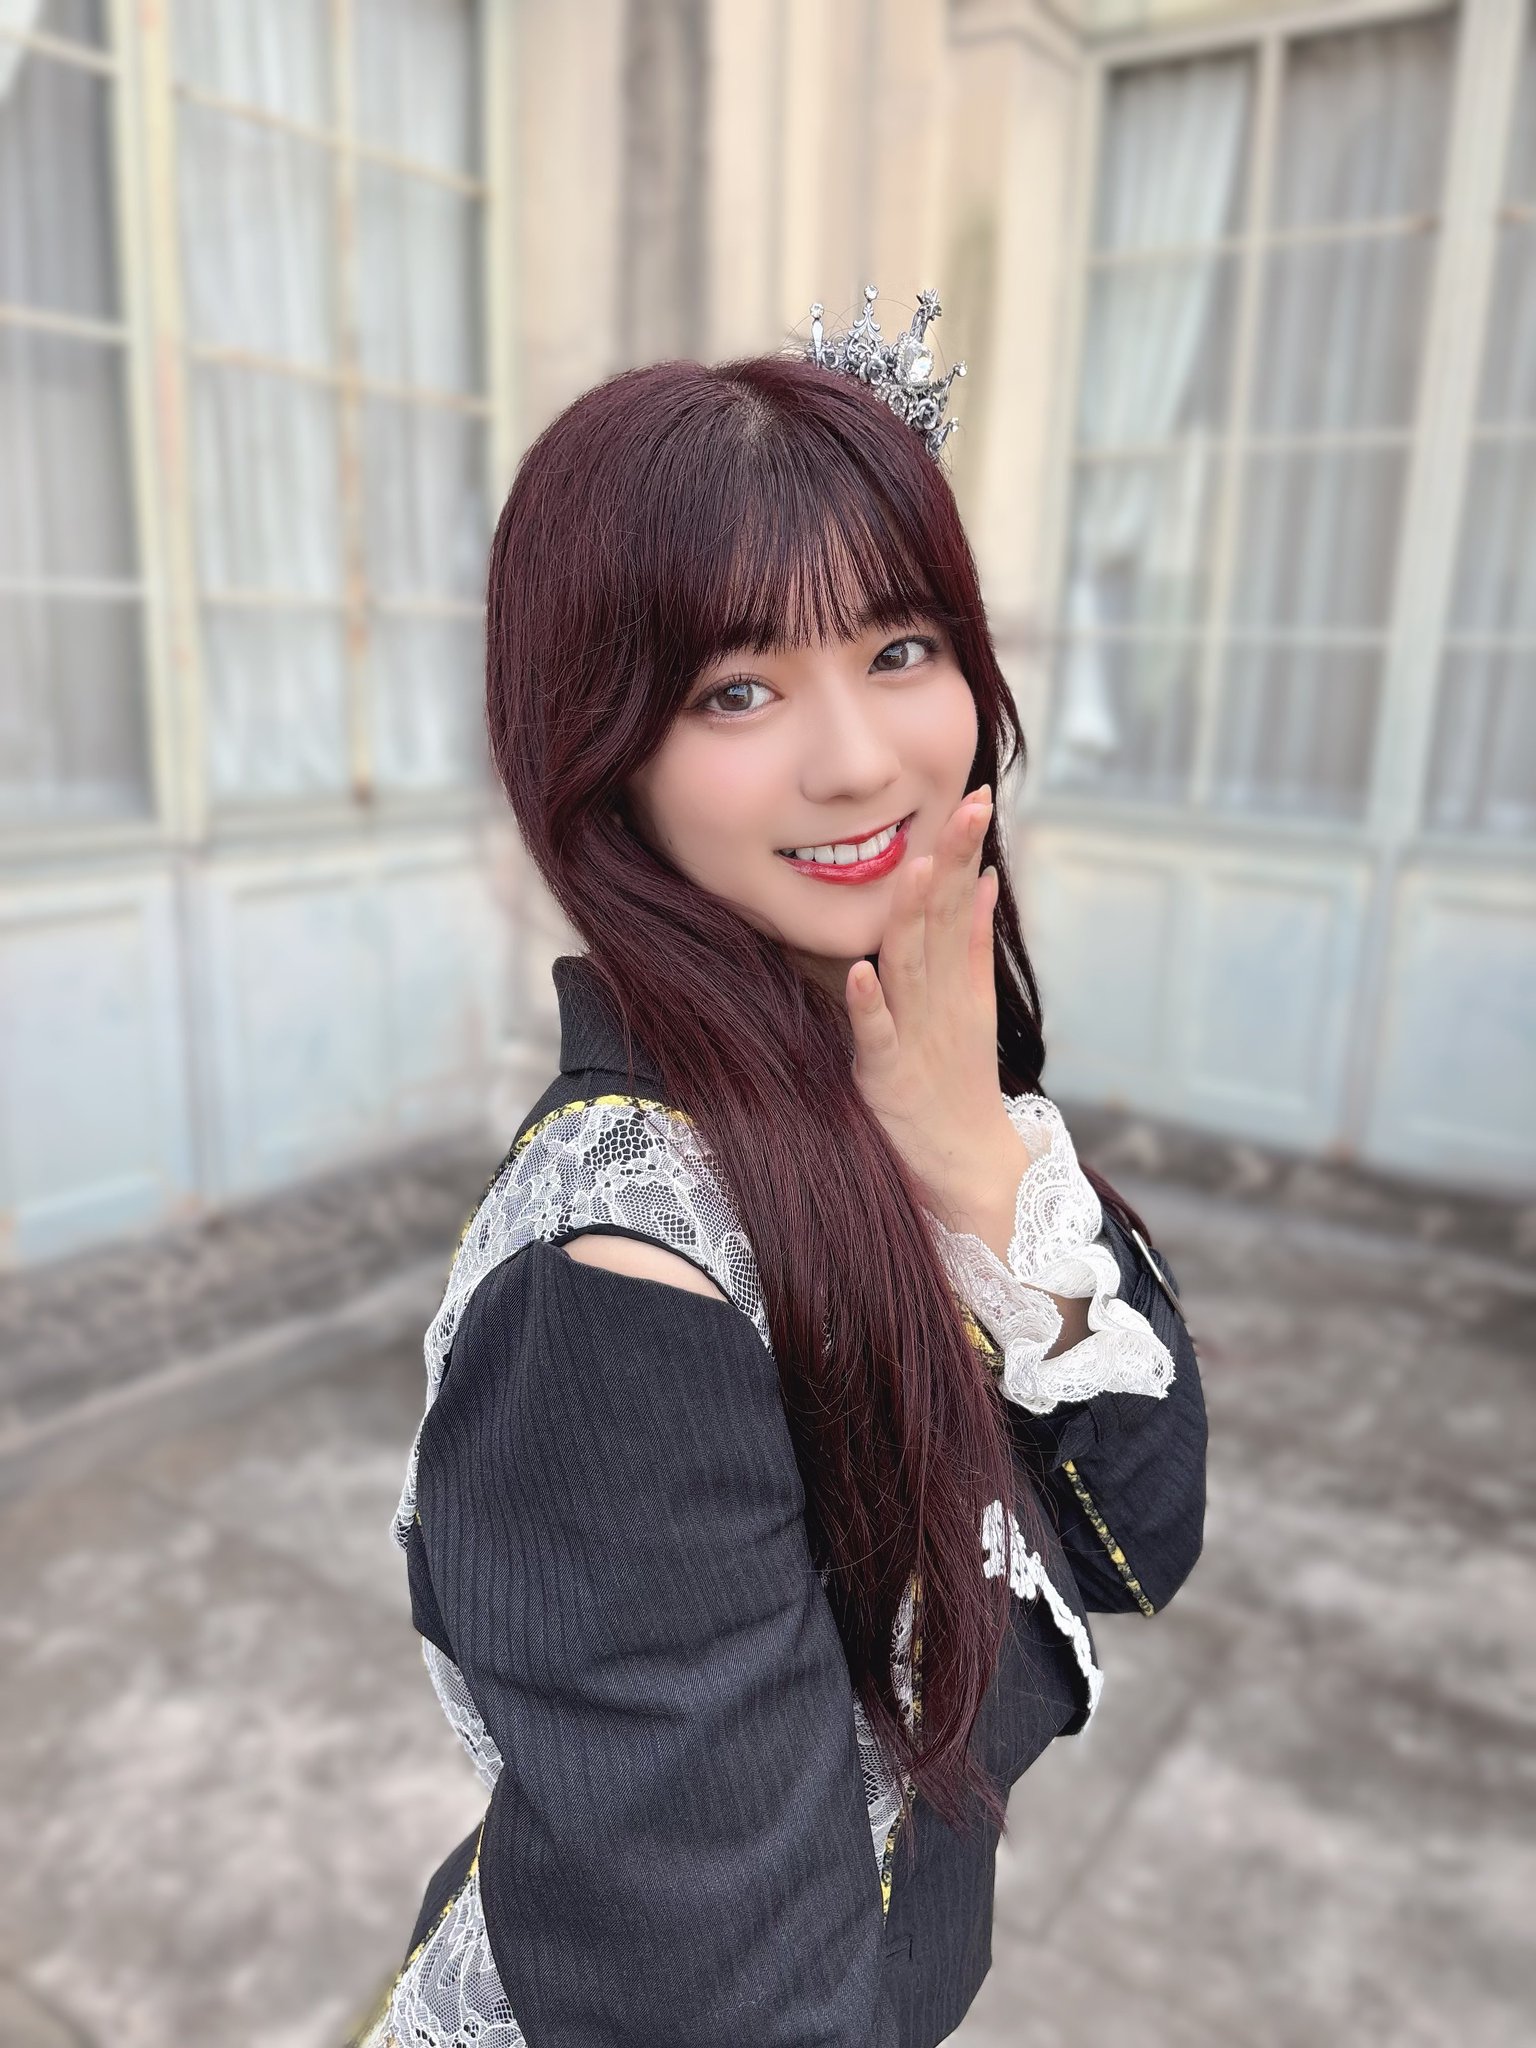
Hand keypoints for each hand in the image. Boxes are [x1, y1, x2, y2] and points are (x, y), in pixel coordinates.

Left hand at [844, 784, 1038, 1223]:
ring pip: (913, 966)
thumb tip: (980, 879)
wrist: (973, 1174)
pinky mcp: (888, 1077)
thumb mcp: (971, 1005)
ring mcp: (915, 1036)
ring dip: (912, 916)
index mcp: (957, 981)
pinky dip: (869, 1005)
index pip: (959, 902)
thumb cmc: (959, 1086)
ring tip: (914, 864)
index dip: (964, 849)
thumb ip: (972, 943)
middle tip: (967, 804)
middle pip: (945, 921)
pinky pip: (876, 1036)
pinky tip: (860, 972)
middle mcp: (941, 1000)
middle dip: (953, 861)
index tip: (974, 794)